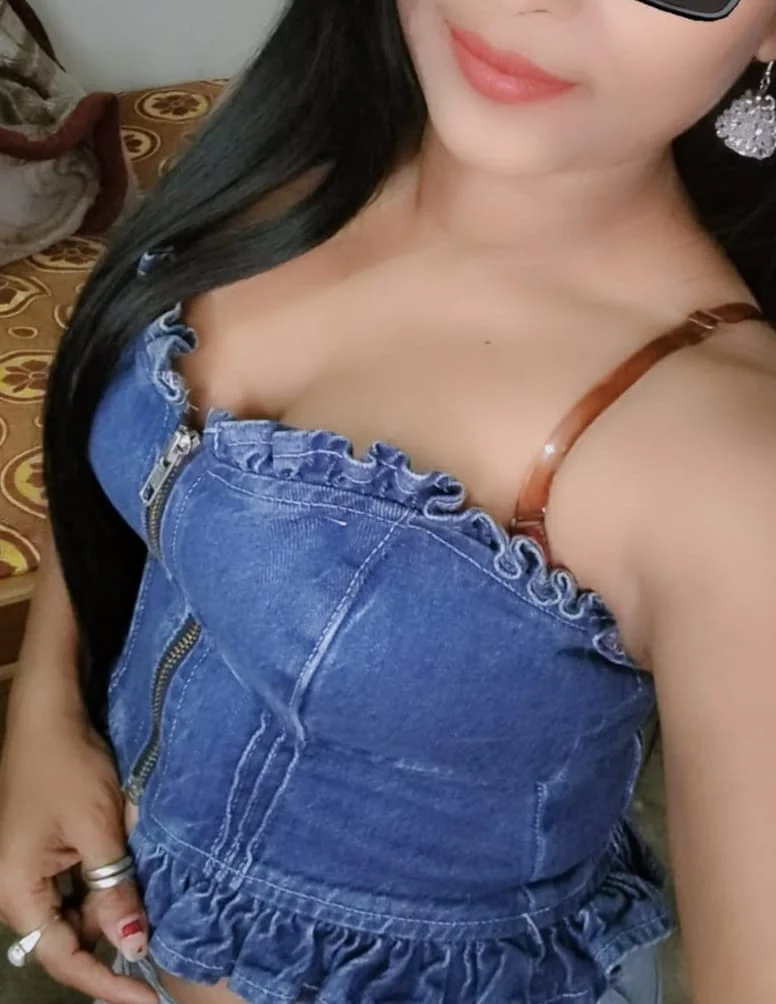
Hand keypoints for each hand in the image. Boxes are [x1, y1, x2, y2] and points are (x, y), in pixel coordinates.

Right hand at [0, 698, 155, 1003]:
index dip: (107, 982)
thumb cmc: (70, 768)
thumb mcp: (99, 830)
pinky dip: (102, 886)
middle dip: (112, 938)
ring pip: (72, 913)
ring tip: (149, 899)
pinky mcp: (39, 854)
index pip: (62, 958)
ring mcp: (23, 872)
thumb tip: (134, 947)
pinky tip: (130, 874)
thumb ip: (114, 891)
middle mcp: (12, 891)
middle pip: (66, 938)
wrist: (48, 716)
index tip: (149, 996)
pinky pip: (71, 887)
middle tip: (160, 939)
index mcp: (15, 892)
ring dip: (110, 908)